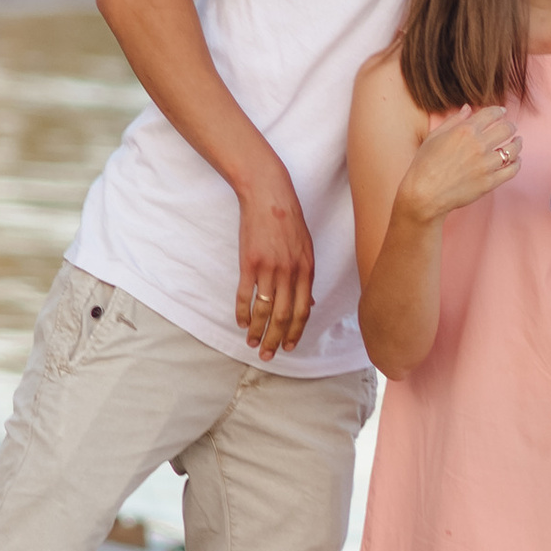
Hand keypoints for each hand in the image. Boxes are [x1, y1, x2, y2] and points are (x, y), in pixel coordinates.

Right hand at [236, 167, 315, 357]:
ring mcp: (268, 267)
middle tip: (267, 355)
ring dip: (257, 331)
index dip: (296, 333)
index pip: (303, 311)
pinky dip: (242, 312)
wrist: (268, 194)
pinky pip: (245, 294)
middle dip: (276, 340)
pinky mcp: (249, 262)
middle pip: (284, 316)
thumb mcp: (306, 248)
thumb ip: (306, 277)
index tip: (289, 348)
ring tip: (251, 344)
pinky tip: (241, 323)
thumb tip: (308, 303)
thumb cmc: (289, 221)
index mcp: (306, 270)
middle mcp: (289, 272)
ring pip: (264, 309)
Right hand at [398, 106, 522, 227]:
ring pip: (512, 149)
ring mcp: (486, 164)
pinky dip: (517, 163)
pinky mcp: (490, 182)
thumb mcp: (435, 136)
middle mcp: (478, 145)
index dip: (499, 111)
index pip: (491, 114)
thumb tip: (468, 108)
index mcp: (465, 130)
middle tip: (511, 128)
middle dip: (510, 126)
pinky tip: (516, 160)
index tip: (502, 112)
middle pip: (506, 129)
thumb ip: (454, 120)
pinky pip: (511, 170)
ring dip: (517, 144)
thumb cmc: (424, 164)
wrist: (424, 194)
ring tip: (518, 142)